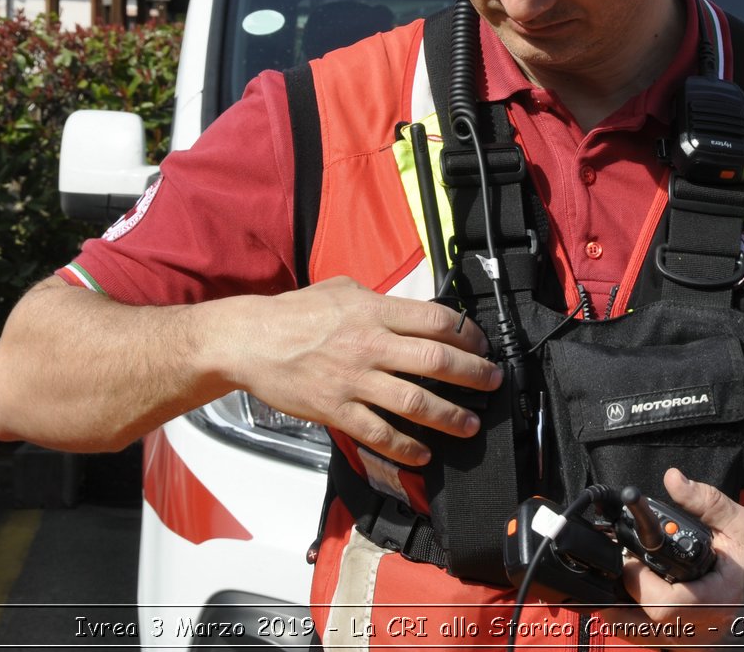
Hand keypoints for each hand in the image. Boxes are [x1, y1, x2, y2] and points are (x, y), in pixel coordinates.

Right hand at [209, 276, 499, 465]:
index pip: (436, 320)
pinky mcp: (336, 410)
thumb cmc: (295, 313)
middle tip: (492, 382)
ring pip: (415, 402)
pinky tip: (423, 453)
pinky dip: (405, 447)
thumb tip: (413, 309)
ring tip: (470, 424)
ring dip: (450, 416)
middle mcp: (370, 345)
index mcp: (374, 311)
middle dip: (473, 375)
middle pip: (436, 362)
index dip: (468, 334)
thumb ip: (380, 300)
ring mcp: (354, 381)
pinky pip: (379, 434)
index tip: (482, 345)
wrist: (250, 341)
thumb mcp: (343, 289)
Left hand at [610, 468, 743, 645]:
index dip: (638, 580)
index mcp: (716, 599)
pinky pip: (653, 641)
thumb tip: (674, 480)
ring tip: (632, 582)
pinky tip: (644, 599)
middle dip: (626, 592)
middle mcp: (703, 628)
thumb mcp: (740, 525)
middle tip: (628, 567)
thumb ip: (706, 501)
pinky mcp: (690, 647)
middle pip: (643, 623)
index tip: (632, 558)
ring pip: (643, 637)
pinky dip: (641, 621)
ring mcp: (695, 643)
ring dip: (628, 610)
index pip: (662, 603)